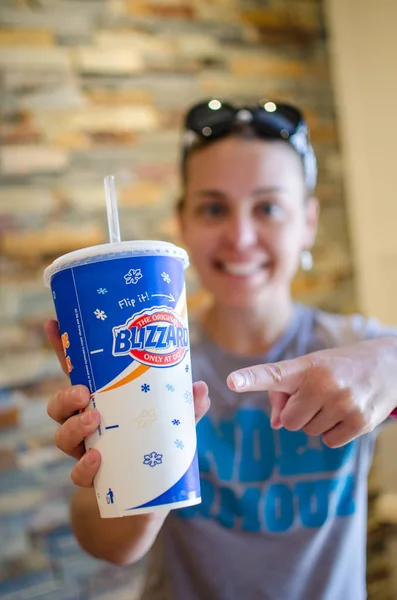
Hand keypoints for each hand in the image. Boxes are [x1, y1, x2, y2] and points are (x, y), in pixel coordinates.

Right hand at [44, 319, 210, 486]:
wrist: (147, 499)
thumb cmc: (157, 448)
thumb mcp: (173, 424)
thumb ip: (186, 408)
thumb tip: (200, 389)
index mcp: (102, 401)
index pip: (78, 372)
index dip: (63, 347)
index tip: (53, 322)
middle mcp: (86, 423)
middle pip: (60, 404)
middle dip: (65, 395)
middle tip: (83, 392)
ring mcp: (85, 450)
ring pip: (62, 435)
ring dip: (73, 426)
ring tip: (94, 419)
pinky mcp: (92, 477)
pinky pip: (78, 473)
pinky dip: (85, 466)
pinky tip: (98, 458)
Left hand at [227, 338, 396, 447]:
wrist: (386, 366)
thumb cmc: (335, 368)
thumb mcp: (308, 369)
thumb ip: (283, 393)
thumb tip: (276, 424)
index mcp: (305, 366)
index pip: (273, 374)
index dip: (250, 379)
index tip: (231, 381)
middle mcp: (323, 383)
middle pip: (289, 421)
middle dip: (297, 413)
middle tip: (316, 395)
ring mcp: (343, 403)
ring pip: (308, 431)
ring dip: (317, 421)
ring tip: (334, 400)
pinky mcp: (359, 422)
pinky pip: (328, 441)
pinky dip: (333, 432)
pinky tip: (345, 412)